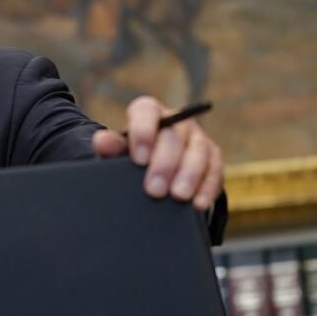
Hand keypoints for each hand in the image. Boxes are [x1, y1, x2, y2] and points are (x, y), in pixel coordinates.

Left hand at [91, 96, 223, 210]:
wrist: (153, 170)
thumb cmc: (133, 159)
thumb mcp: (118, 154)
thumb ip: (110, 147)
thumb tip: (101, 141)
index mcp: (148, 112)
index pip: (146, 111)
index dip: (143, 132)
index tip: (138, 159)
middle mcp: (176, 120)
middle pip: (174, 136)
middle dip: (165, 164)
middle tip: (154, 189)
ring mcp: (197, 137)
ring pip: (198, 152)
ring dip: (189, 176)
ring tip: (178, 197)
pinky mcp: (212, 156)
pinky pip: (215, 169)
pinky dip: (207, 188)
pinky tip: (198, 204)